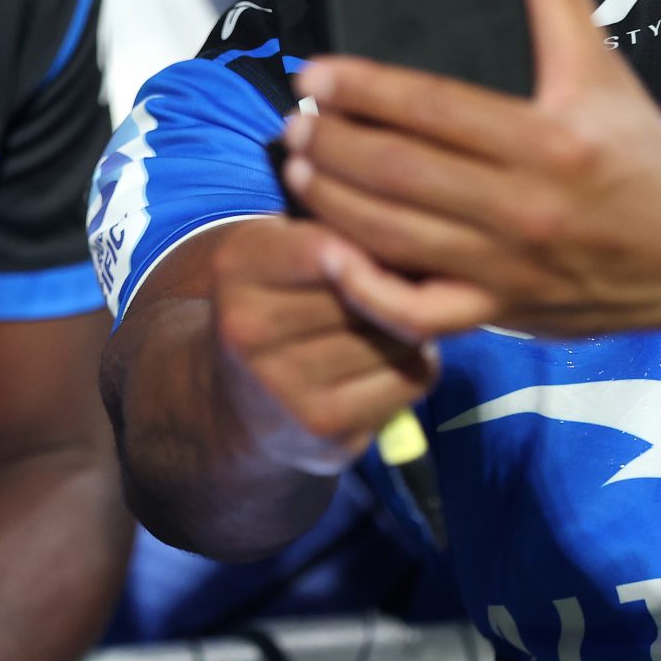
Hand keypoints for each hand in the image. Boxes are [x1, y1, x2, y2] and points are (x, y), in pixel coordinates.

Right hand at [207, 216, 442, 476]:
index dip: (372, 246)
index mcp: (238, 265)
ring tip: (379, 329)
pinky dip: (414, 368)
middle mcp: (251, 329)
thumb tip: (423, 247)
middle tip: (385, 289)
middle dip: (395, 286)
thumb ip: (338, 230)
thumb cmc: (280, 303)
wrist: (237, 401)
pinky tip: (381, 366)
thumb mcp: (283, 247)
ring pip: (402, 336)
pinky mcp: (326, 430)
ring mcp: (285, 387)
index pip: (332, 245)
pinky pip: (412, 379)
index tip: (377, 250)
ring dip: (409, 329)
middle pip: (373, 292)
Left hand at [282, 0, 660, 341]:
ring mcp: (508, 268)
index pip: (432, 107)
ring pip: (394, 239)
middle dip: (332, 146)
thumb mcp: (601, 67)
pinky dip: (367, 291)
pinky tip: (331, 255)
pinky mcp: (501, 312)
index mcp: (547, 139)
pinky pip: (417, 314)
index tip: (315, 74)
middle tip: (295, 123)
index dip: (362, 89)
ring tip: (298, 170)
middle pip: (398, 174)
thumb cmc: (643, 155)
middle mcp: (523, 207)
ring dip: (331, 204)